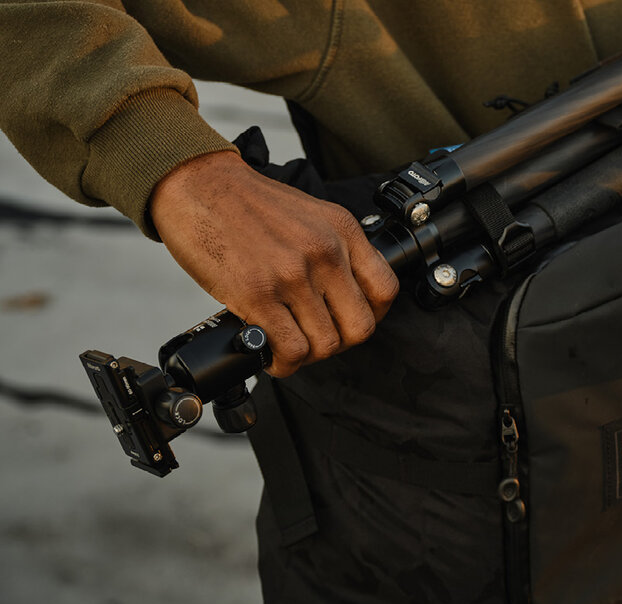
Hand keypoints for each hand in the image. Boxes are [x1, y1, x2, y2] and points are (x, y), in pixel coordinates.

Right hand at [150, 150, 397, 376]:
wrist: (198, 184)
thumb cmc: (247, 203)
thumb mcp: (310, 215)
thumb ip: (335, 249)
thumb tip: (344, 296)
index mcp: (342, 231)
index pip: (385, 289)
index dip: (373, 315)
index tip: (350, 320)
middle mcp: (325, 252)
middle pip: (360, 326)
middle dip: (339, 342)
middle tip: (315, 337)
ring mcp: (293, 275)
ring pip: (325, 345)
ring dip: (307, 355)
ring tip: (287, 343)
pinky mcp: (258, 295)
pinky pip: (290, 350)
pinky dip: (283, 363)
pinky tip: (270, 352)